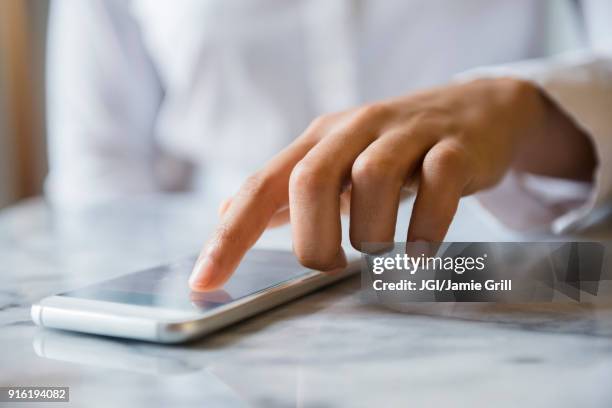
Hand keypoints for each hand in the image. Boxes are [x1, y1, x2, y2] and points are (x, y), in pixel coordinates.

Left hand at [189, 78, 593, 290]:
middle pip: (311, 179)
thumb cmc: (394, 146)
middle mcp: (356, 129)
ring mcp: (408, 134)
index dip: (229, 236)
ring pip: (374, 178)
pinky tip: (421, 249)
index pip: (262, 185)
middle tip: (330, 267)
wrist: (476, 110)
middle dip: (313, 239)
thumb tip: (227, 213)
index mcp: (320, 139)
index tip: (204, 282)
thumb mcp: (336, 159)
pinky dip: (425, 228)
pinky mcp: (455, 146)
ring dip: (371, 232)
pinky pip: (438, 185)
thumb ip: (285, 189)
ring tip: (380, 251)